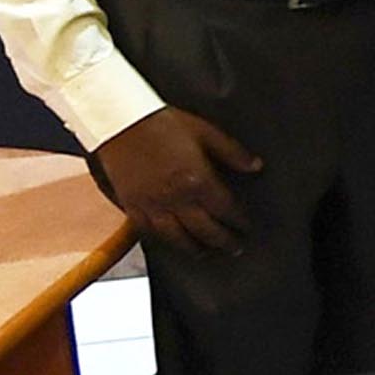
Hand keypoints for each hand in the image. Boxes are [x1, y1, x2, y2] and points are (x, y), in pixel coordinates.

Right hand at [95, 107, 262, 251]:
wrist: (119, 121)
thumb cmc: (161, 123)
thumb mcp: (204, 131)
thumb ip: (232, 152)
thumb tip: (256, 166)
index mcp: (197, 179)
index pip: (225, 209)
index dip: (239, 221)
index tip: (247, 227)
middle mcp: (176, 197)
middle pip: (205, 230)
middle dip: (224, 241)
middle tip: (235, 247)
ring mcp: (152, 204)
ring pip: (177, 238)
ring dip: (195, 248)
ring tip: (206, 253)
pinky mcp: (132, 205)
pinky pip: (149, 232)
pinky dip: (163, 241)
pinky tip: (172, 242)